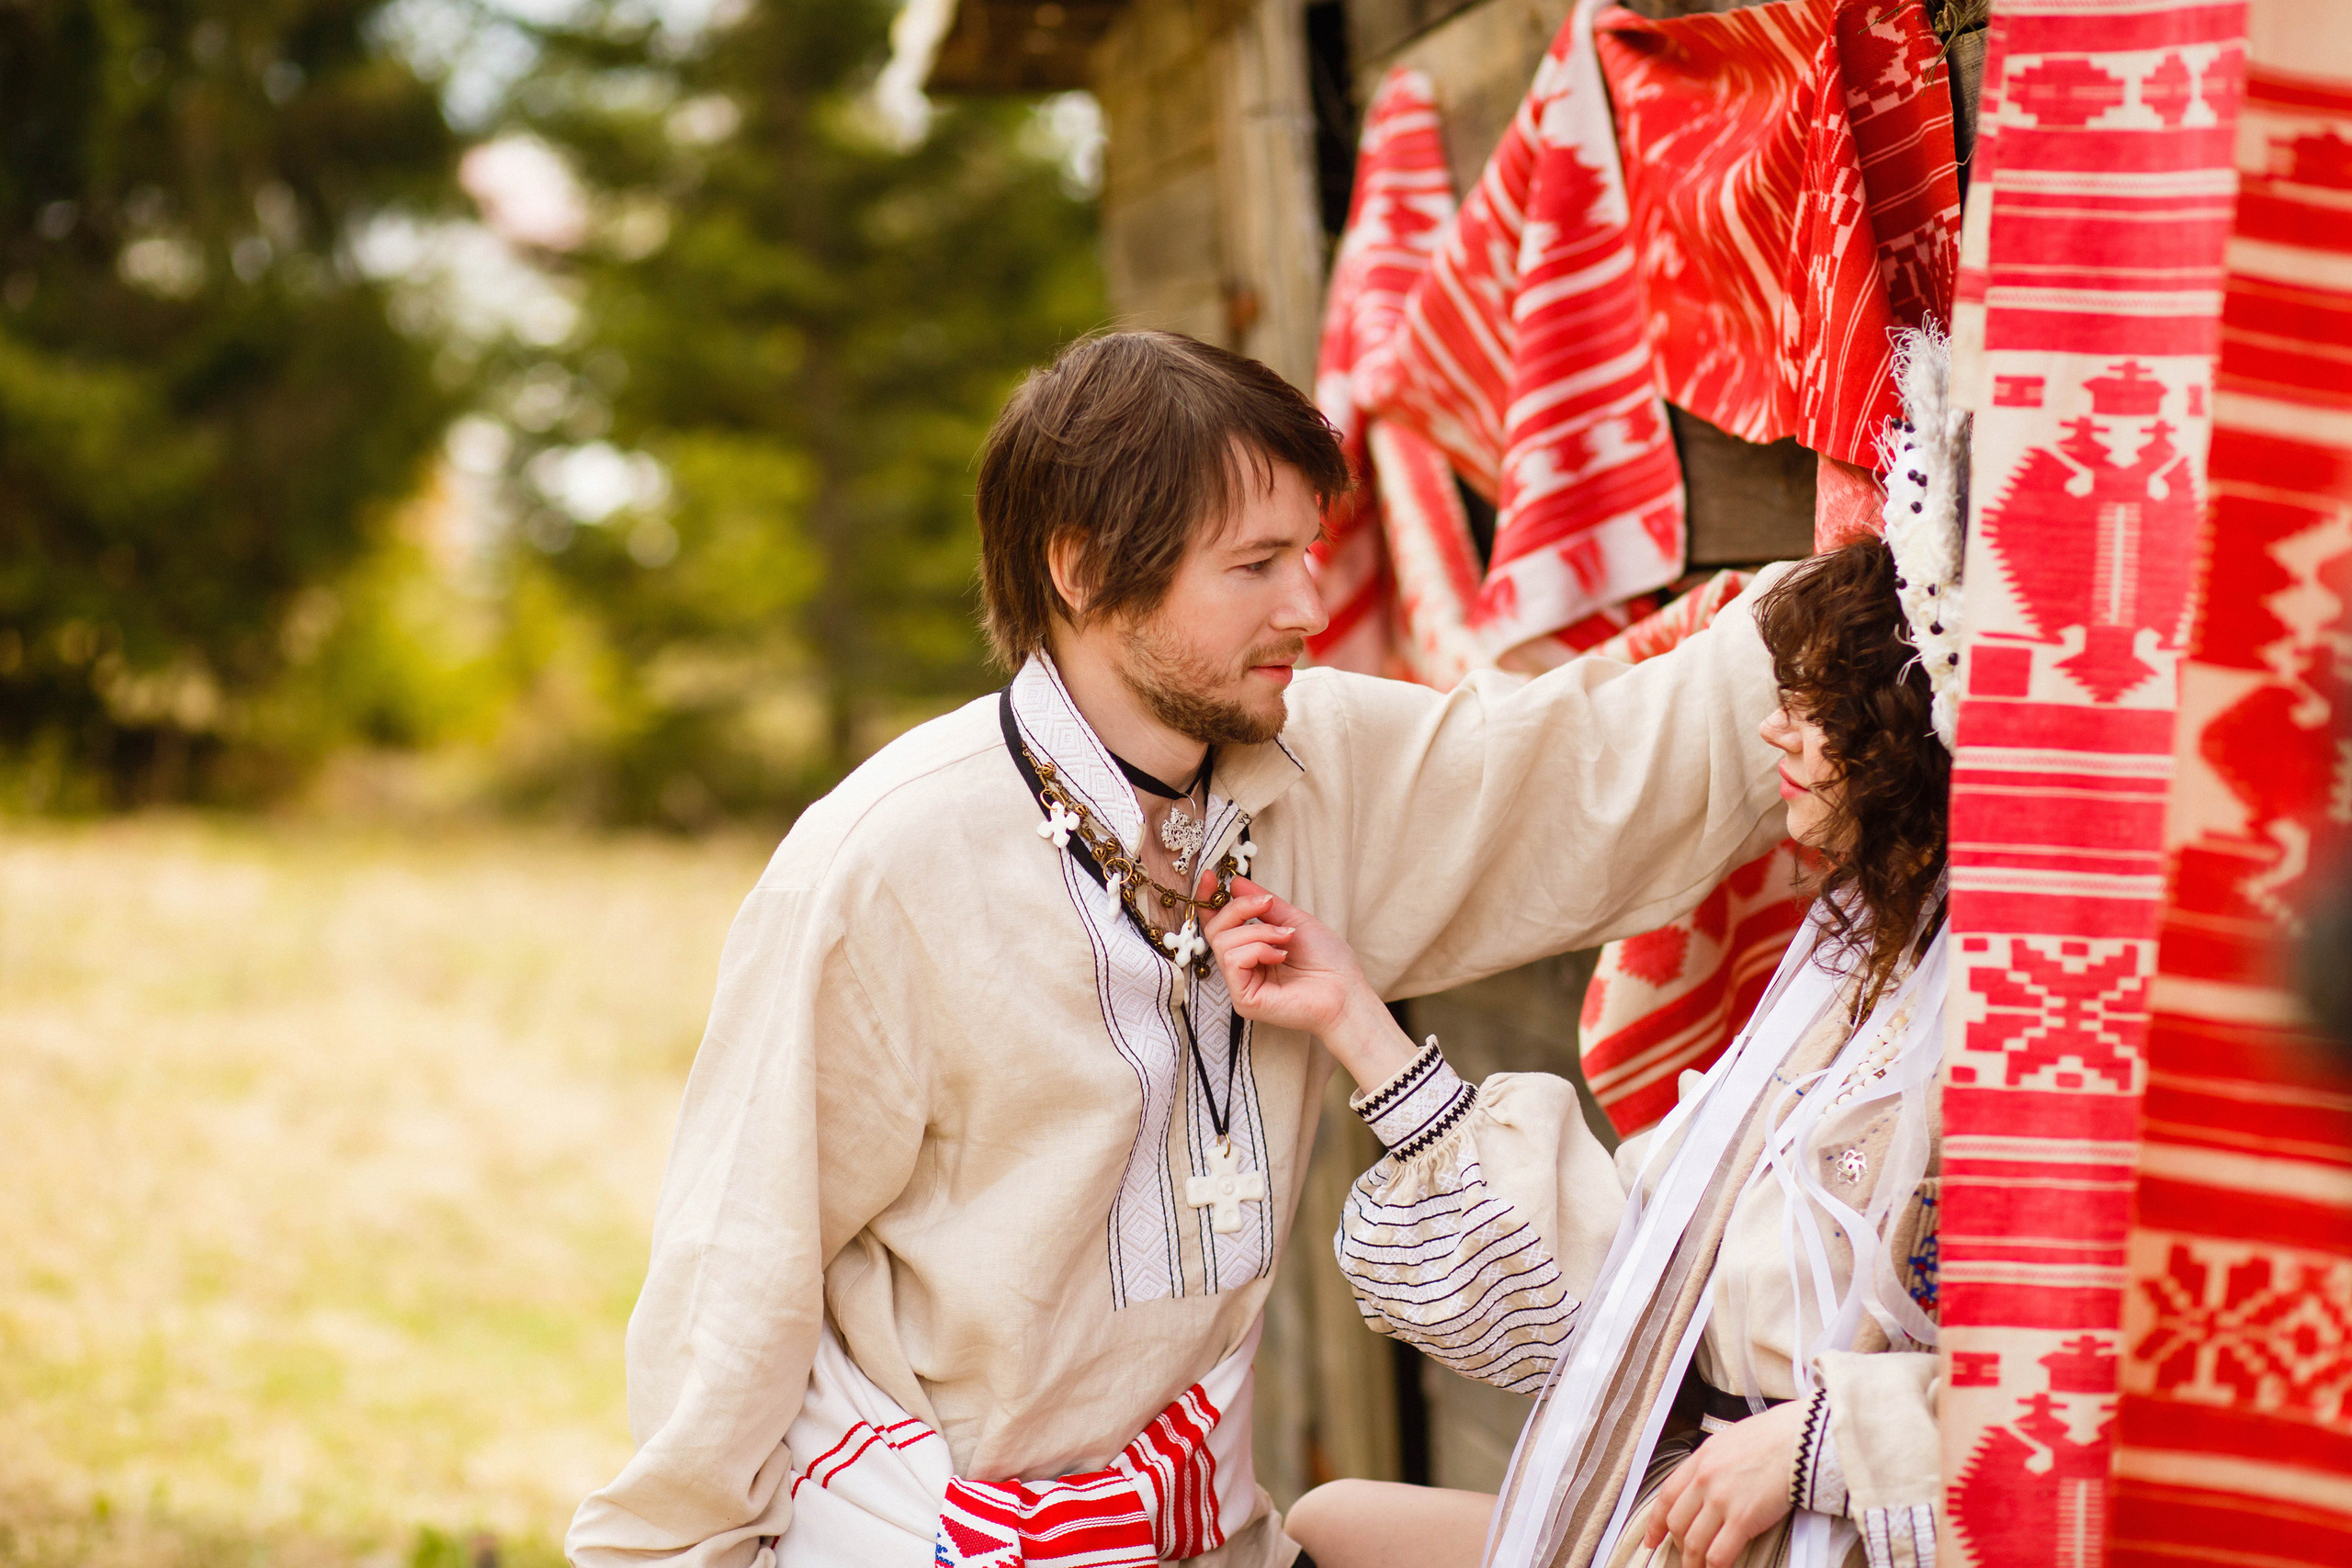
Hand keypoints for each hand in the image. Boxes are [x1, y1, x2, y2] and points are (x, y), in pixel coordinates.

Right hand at [1200, 876, 1417, 1086]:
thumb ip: (1263, 904)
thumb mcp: (1294, 920)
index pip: (1218, 925)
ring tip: (1286, 939)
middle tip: (1267, 905)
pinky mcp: (1243, 1000)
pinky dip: (1257, 949)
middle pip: (1216, 929)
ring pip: (1223, 943)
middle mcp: (1242, 969)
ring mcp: (1241, 985)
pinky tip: (1279, 956)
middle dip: (1240, 909)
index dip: (1209, 900)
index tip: (1210, 876)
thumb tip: (1236, 884)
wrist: (1346, 991)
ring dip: (1259, 932)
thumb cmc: (1328, 961)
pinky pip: (1233, 960)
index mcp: (1250, 950)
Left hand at [1644, 1401, 1801, 1567]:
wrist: (1800, 1439)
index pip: (1666, 1496)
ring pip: (1693, 1542)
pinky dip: (1714, 1567)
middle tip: (1683, 1557)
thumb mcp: (1731, 1440)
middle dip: (1677, 1545)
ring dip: (1693, 1562)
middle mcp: (1704, 1479)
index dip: (1655, 1523)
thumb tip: (1709, 1481)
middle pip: (1676, 1522)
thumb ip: (1715, 1462)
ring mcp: (1721, 1499)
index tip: (1652, 1537)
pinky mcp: (1742, 1518)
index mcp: (1701, 1459)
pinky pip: (1719, 1554)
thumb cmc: (1775, 1438)